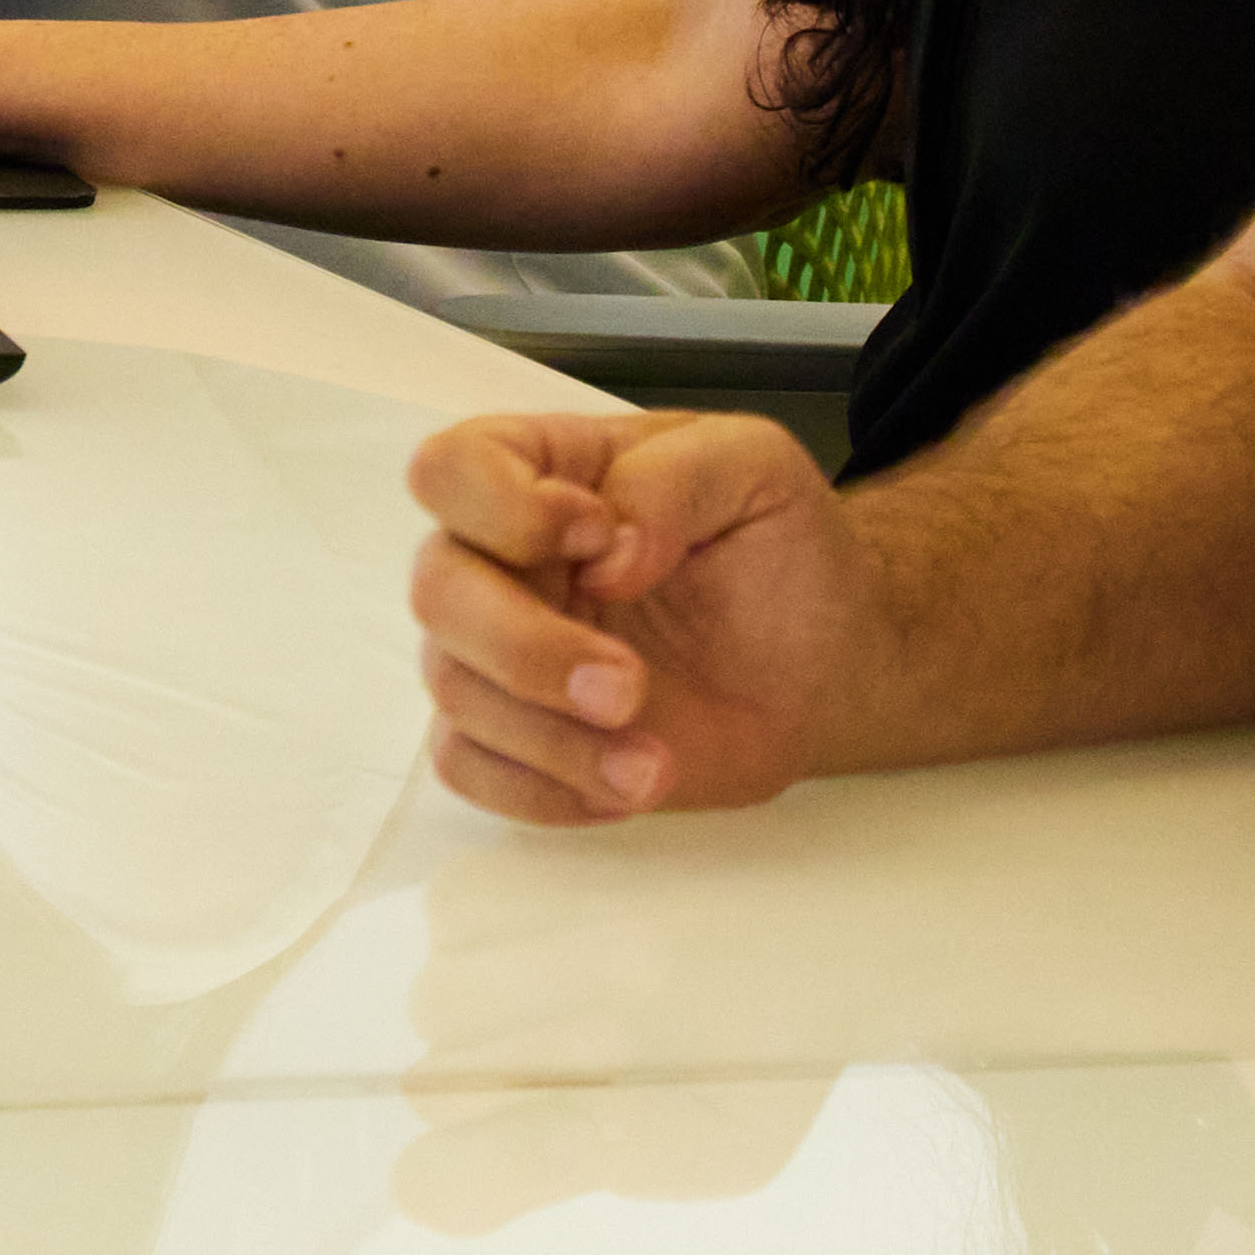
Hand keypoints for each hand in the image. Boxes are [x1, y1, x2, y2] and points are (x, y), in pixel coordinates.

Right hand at [407, 406, 870, 826]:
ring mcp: (500, 649)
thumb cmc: (778, 547)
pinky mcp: (518, 734)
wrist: (819, 659)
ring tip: (652, 763)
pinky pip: (466, 766)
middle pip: (436, 589)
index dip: (502, 509)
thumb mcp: (755, 466)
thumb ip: (673, 480)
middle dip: (525, 648)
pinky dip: (539, 789)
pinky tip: (624, 782)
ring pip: (454, 688)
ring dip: (552, 737)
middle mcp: (501, 556)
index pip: (451, 469)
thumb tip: (607, 556)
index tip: (602, 540)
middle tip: (628, 688)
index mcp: (543, 470)